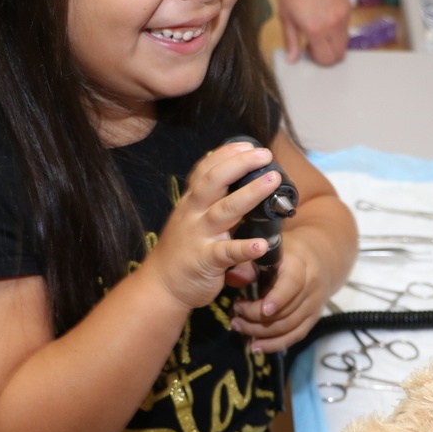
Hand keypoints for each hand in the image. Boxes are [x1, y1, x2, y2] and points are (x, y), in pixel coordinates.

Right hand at [144, 143, 280, 310]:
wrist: (160, 287)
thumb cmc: (183, 251)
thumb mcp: (192, 219)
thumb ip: (212, 203)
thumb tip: (245, 186)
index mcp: (191, 202)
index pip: (206, 170)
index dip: (226, 155)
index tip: (248, 144)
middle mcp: (193, 214)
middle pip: (214, 181)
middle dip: (240, 164)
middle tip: (265, 154)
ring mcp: (198, 236)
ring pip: (225, 210)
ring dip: (250, 194)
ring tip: (272, 182)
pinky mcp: (205, 261)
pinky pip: (227, 252)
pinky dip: (245, 248)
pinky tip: (262, 245)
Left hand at [231, 232, 328, 351]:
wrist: (319, 258)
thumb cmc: (287, 252)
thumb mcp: (269, 250)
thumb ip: (249, 263)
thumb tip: (232, 278)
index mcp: (300, 265)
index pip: (292, 284)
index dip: (278, 298)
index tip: (262, 309)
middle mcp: (311, 286)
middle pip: (286, 310)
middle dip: (256, 317)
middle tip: (235, 315)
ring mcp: (314, 305)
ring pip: (288, 326)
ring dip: (260, 332)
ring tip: (238, 327)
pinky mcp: (313, 318)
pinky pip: (295, 336)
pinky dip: (275, 344)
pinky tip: (256, 347)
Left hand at [277, 0, 350, 65]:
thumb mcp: (286, 16)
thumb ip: (291, 40)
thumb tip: (292, 59)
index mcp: (316, 30)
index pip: (326, 59)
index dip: (317, 59)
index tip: (308, 48)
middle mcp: (334, 26)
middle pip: (339, 55)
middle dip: (328, 55)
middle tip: (315, 44)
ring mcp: (343, 17)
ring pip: (345, 43)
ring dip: (334, 44)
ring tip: (320, 32)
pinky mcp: (348, 8)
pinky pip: (346, 28)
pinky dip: (338, 31)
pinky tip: (325, 19)